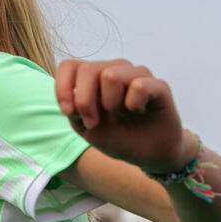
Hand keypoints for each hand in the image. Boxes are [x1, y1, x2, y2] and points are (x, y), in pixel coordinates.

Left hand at [55, 59, 195, 174]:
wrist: (149, 155)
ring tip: (122, 115)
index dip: (63, 87)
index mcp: (93, 79)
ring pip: (111, 75)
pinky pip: (139, 86)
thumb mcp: (87, 130)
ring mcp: (136, 74)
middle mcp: (114, 70)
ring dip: (111, 104)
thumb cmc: (118, 138)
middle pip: (88, 69)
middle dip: (85, 101)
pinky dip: (134, 105)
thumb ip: (75, 111)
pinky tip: (140, 111)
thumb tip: (73, 96)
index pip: (69, 66)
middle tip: (93, 122)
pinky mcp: (157, 84)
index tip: (69, 113)